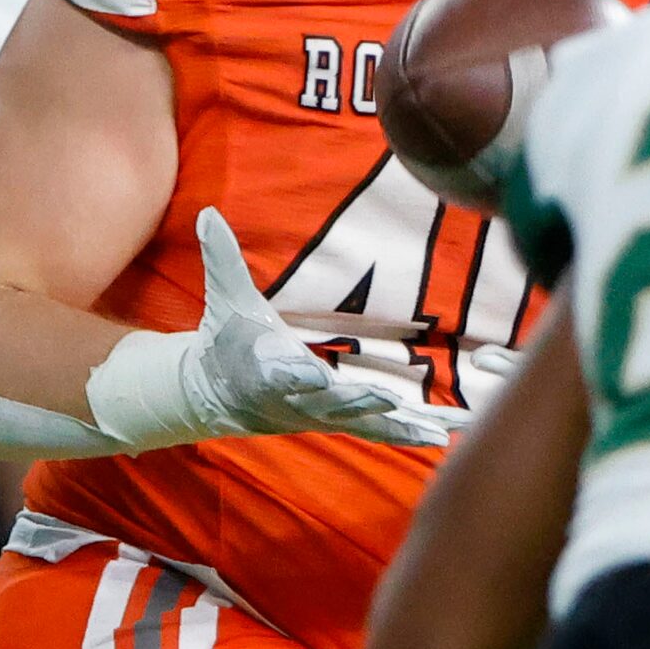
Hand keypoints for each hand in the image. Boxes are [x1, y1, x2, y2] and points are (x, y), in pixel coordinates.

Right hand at [171, 208, 445, 446]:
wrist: (215, 394)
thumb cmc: (226, 340)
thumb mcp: (225, 298)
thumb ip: (223, 257)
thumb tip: (206, 213)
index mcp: (268, 368)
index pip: (282, 373)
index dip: (298, 377)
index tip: (315, 377)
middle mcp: (297, 399)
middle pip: (330, 404)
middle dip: (359, 402)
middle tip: (388, 400)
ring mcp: (321, 416)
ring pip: (365, 425)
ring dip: (403, 427)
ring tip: (440, 432)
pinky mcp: (338, 422)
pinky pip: (377, 431)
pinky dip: (408, 432)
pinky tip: (443, 435)